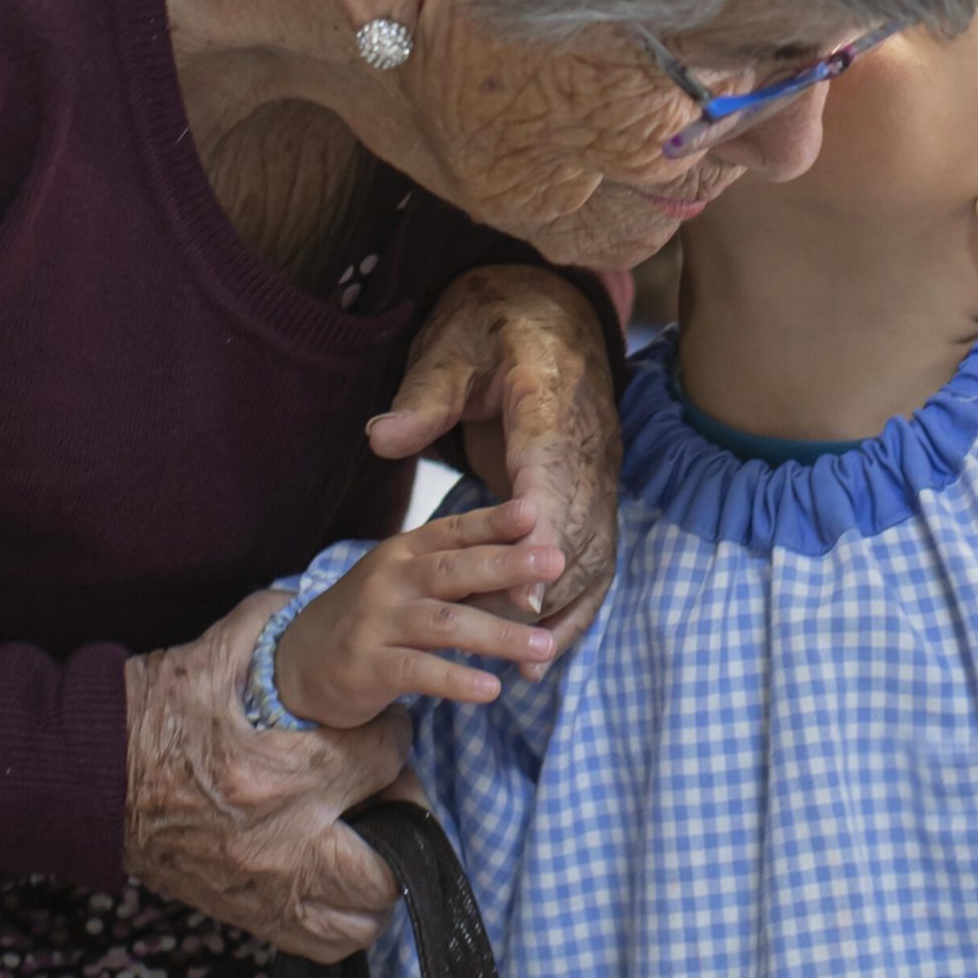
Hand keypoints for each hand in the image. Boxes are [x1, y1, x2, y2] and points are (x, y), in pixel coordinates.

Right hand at [124, 589, 409, 963]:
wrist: (88, 776)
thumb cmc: (152, 712)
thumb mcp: (215, 653)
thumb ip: (272, 622)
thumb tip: (313, 602)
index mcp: (279, 771)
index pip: (383, 756)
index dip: (394, 734)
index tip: (383, 725)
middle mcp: (280, 842)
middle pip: (390, 861)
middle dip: (404, 819)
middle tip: (389, 788)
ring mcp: (265, 890)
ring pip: (362, 915)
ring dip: (379, 878)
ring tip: (369, 834)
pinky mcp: (246, 916)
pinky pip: (323, 943)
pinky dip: (342, 916)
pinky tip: (334, 873)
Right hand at [274, 498, 563, 727]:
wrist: (300, 661)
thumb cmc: (374, 616)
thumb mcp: (408, 581)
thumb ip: (458, 571)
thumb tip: (528, 564)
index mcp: (404, 551)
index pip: (454, 531)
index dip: (494, 520)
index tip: (536, 512)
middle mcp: (390, 579)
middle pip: (453, 569)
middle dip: (507, 565)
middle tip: (556, 563)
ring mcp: (376, 622)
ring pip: (443, 624)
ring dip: (498, 635)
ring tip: (545, 646)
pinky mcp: (366, 667)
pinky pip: (417, 672)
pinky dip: (456, 680)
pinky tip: (491, 688)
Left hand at [367, 266, 621, 674]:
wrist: (547, 312)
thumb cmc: (490, 327)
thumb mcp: (449, 350)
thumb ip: (421, 398)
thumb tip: (380, 437)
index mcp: (550, 402)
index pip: (552, 478)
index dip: (542, 539)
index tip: (527, 595)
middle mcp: (586, 443)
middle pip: (579, 528)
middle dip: (546, 590)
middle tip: (504, 643)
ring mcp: (597, 469)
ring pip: (595, 551)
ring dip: (564, 607)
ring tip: (526, 666)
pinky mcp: (593, 490)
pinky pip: (596, 555)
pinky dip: (575, 603)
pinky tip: (546, 650)